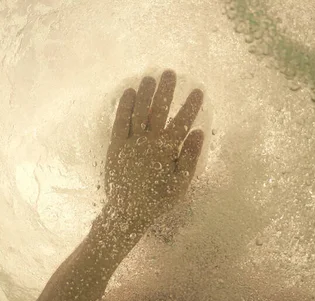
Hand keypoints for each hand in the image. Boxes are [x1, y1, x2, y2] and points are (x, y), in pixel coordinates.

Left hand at [102, 70, 203, 235]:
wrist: (128, 212)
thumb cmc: (158, 200)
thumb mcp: (181, 183)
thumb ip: (190, 156)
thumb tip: (198, 132)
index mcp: (167, 149)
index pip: (182, 122)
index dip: (191, 106)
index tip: (198, 91)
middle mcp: (149, 140)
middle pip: (159, 110)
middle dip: (166, 90)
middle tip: (170, 73)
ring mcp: (131, 141)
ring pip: (139, 111)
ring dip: (145, 93)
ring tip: (150, 77)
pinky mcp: (116, 145)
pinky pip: (120, 121)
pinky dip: (124, 106)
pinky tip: (128, 92)